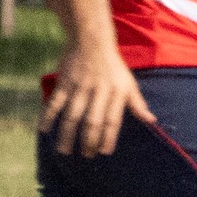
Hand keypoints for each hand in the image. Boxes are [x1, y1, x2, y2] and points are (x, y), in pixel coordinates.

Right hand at [39, 38, 153, 156]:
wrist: (91, 40)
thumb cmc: (113, 66)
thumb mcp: (129, 82)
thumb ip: (138, 103)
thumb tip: (152, 120)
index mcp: (116, 92)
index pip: (112, 120)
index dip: (108, 137)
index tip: (104, 152)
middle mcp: (98, 91)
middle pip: (92, 121)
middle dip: (88, 141)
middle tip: (86, 155)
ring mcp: (79, 87)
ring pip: (72, 116)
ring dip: (67, 135)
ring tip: (64, 151)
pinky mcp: (64, 82)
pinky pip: (55, 102)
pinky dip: (48, 117)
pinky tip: (44, 130)